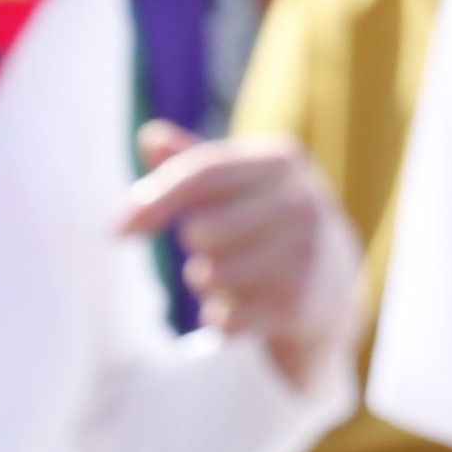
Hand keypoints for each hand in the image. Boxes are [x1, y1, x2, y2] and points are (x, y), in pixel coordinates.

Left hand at [119, 126, 360, 395]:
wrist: (332, 285)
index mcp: (281, 162)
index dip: (153, 200)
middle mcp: (302, 203)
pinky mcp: (298, 303)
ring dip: (209, 282)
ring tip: (242, 274)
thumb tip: (147, 135)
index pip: (202, 174)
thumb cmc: (267, 224)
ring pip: (210, 275)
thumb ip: (192, 162)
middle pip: (201, 230)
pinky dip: (222, 316)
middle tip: (226, 247)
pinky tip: (250, 305)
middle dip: (197, 246)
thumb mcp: (241, 183)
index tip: (119, 230)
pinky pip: (223, 316)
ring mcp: (305, 254)